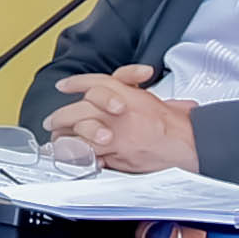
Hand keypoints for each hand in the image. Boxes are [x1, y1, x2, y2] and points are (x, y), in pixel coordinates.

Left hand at [47, 65, 204, 175]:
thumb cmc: (174, 123)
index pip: (92, 82)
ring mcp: (113, 128)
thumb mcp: (151, 97)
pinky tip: (75, 156)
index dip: (74, 83)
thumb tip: (121, 94)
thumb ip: (132, 92)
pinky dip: (80, 154)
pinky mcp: (114, 148)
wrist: (186, 140)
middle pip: (78, 108)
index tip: (62, 86)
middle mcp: (114, 106)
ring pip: (79, 129)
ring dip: (65, 137)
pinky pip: (88, 151)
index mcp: (123, 91)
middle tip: (52, 122)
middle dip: (61, 116)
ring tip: (58, 142)